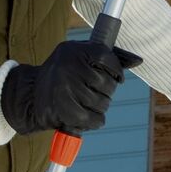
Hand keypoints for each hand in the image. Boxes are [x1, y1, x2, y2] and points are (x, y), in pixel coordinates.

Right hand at [0, 42, 141, 135]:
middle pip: (107, 83)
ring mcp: (64, 88)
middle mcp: (68, 66)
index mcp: (74, 50)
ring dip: (100, 106)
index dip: (116, 70)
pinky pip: (94, 119)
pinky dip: (95, 121)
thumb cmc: (65, 74)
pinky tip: (87, 116)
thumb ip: (111, 57)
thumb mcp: (83, 57)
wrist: (32, 95)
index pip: (106, 57)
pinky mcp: (63, 109)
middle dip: (107, 91)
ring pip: (103, 102)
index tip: (117, 78)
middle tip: (93, 90)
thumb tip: (138, 60)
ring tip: (87, 102)